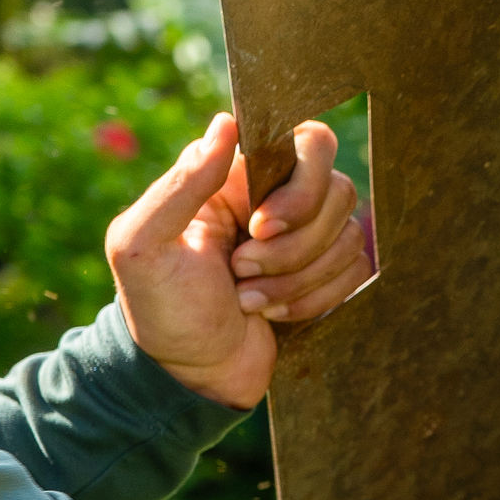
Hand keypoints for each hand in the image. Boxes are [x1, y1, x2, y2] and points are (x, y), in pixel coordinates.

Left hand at [104, 112, 369, 411]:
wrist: (188, 376)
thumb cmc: (158, 309)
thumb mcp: (143, 245)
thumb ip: (181, 183)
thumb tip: (227, 123)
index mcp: (240, 177)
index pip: (310, 143)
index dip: (299, 188)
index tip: (259, 227)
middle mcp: (281, 199)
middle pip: (339, 191)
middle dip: (292, 247)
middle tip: (241, 271)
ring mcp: (309, 239)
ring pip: (349, 236)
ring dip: (297, 280)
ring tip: (248, 300)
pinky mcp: (328, 277)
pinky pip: (356, 272)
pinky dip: (315, 300)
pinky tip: (273, 314)